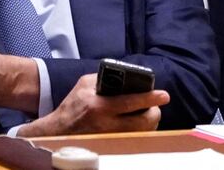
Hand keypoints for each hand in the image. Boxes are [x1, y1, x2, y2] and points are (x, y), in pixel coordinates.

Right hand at [17, 74, 169, 136]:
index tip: (164, 95)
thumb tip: (126, 77)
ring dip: (149, 123)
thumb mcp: (84, 84)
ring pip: (142, 133)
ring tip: (146, 114)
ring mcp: (111, 138)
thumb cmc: (73, 104)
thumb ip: (104, 79)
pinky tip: (137, 124)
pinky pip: (136, 139)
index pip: (130, 102)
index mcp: (99, 106)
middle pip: (143, 122)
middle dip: (154, 113)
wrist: (59, 130)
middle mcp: (107, 124)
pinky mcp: (114, 146)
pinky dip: (140, 131)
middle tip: (155, 106)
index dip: (149, 98)